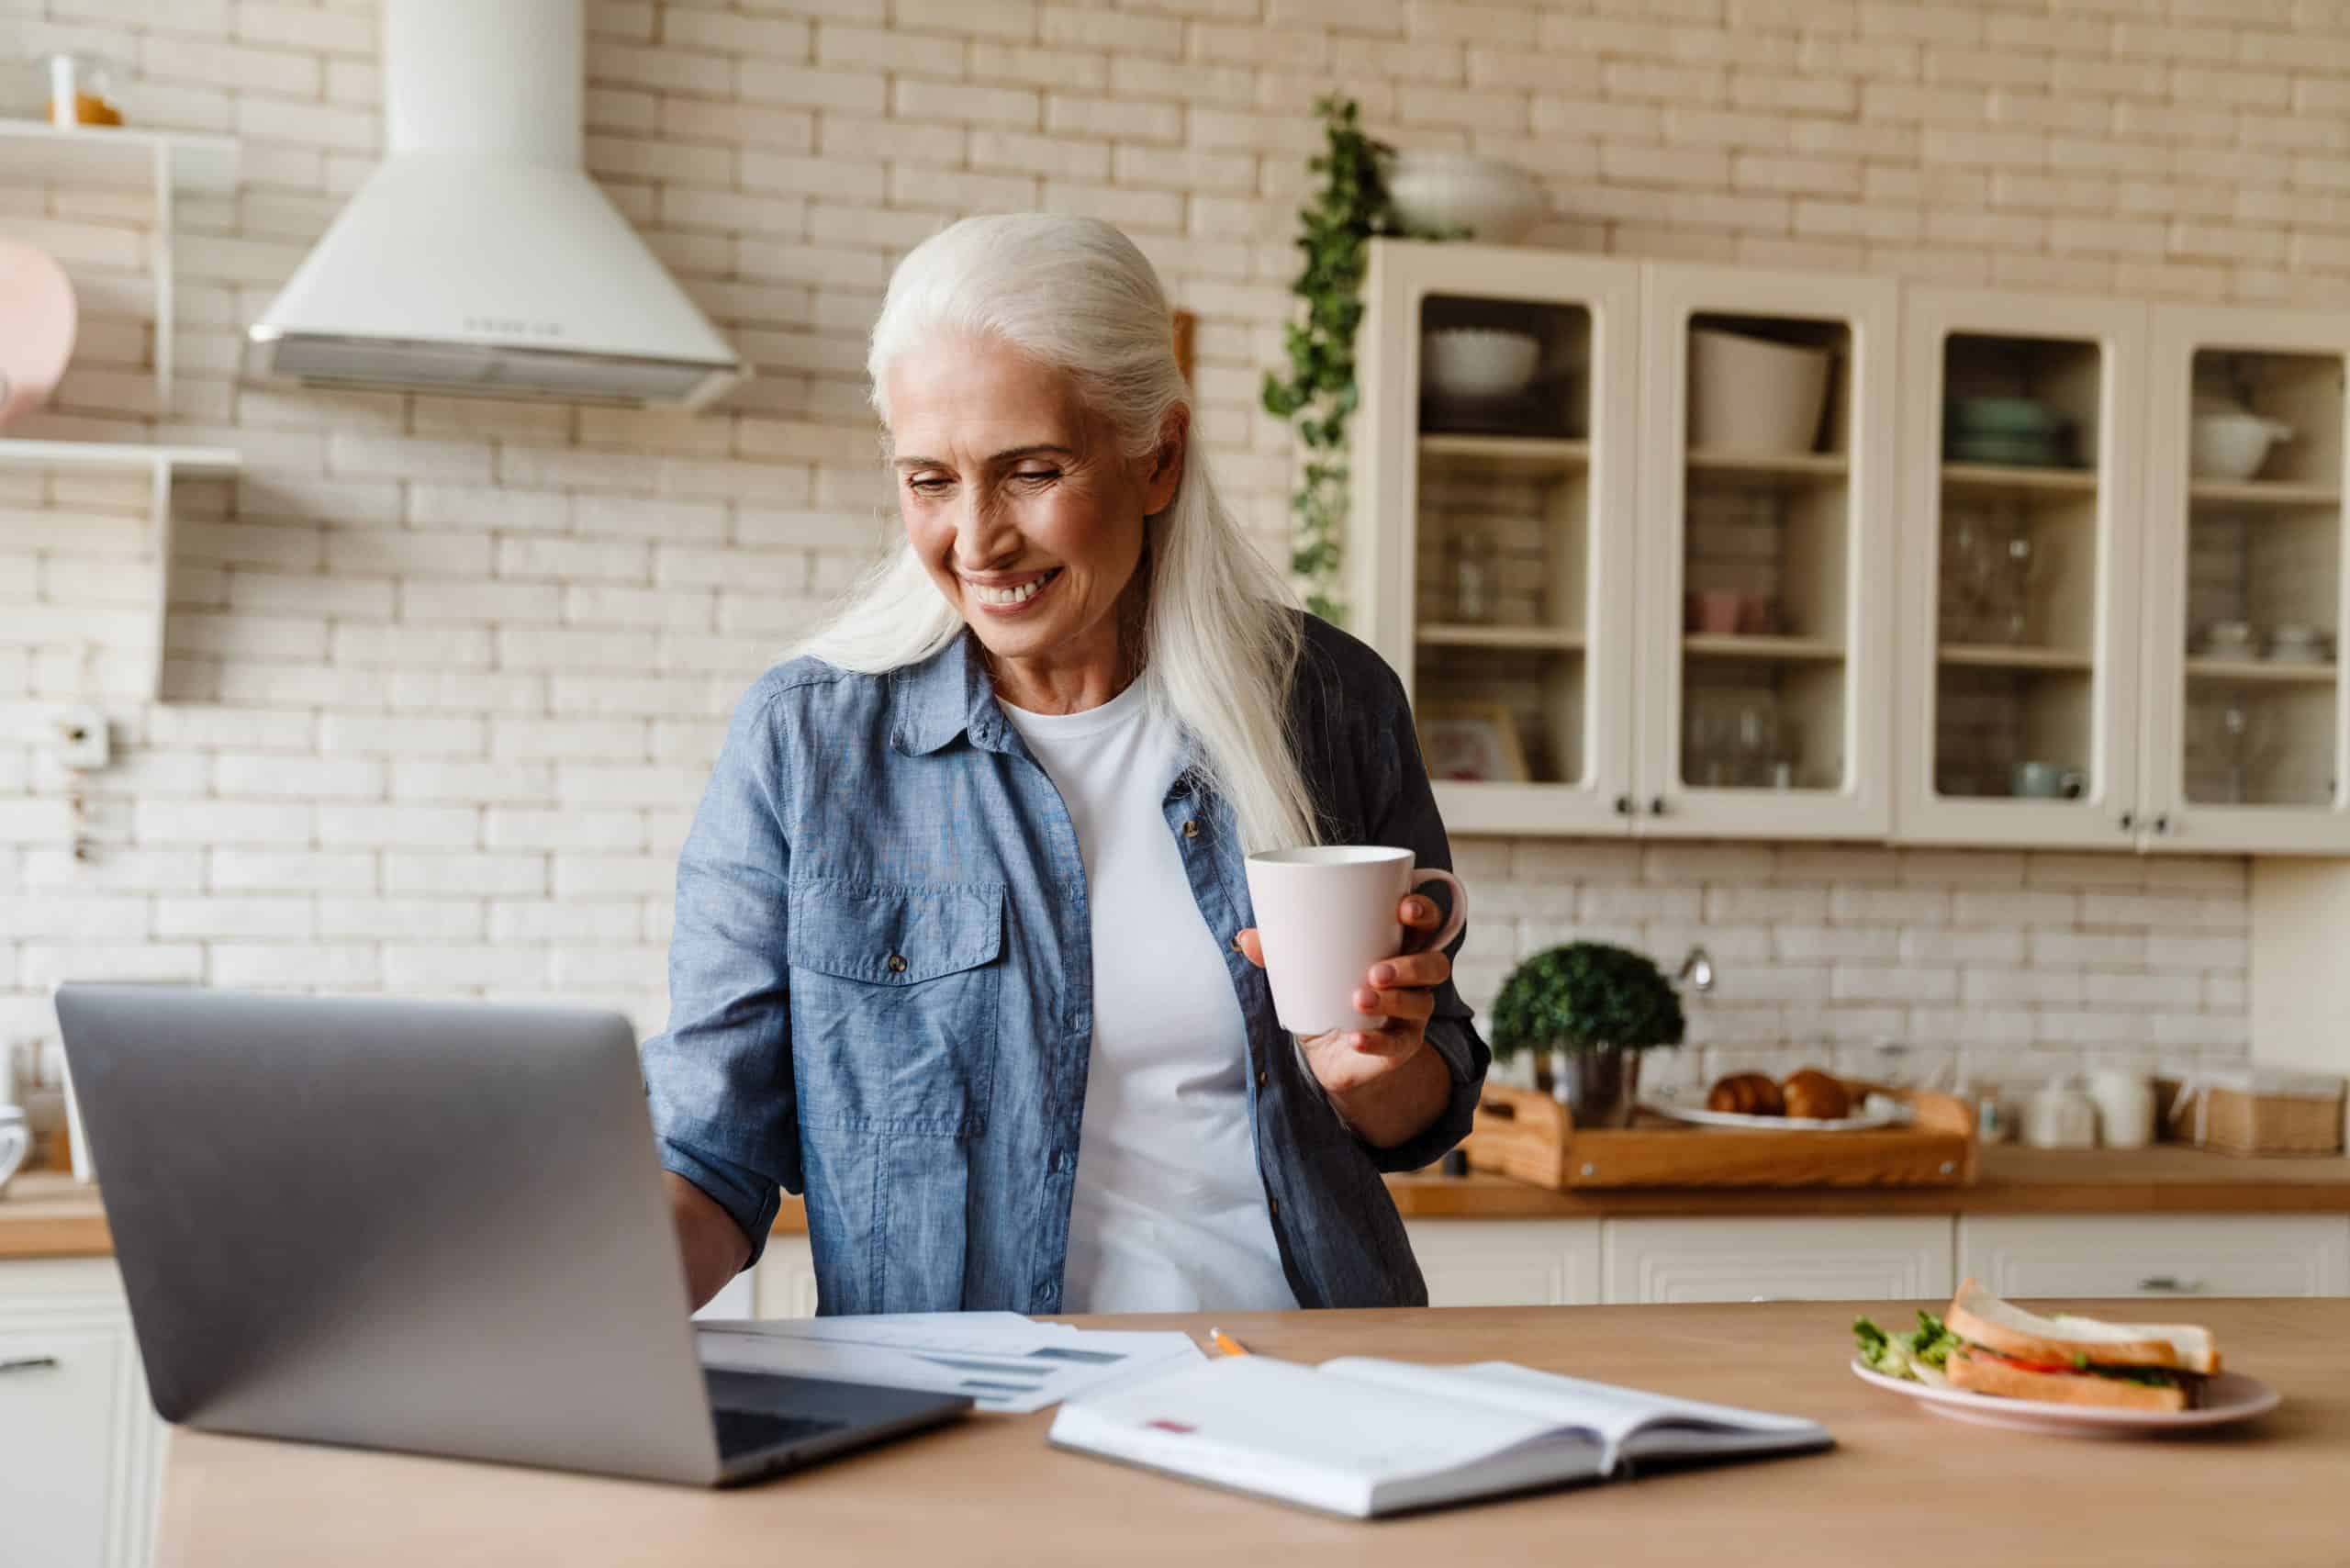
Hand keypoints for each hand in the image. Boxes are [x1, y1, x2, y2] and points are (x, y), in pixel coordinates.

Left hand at [1236, 893, 1452, 1146]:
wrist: (1332, 1056)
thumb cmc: (1326, 996)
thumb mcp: (1305, 972)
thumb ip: (1279, 953)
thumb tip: (1247, 937)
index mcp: (1396, 946)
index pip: (1426, 922)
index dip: (1423, 912)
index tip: (1404, 908)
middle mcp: (1414, 979)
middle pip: (1435, 964)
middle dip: (1411, 965)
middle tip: (1375, 971)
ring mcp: (1413, 1014)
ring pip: (1420, 1003)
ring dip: (1394, 1001)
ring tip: (1360, 999)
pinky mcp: (1403, 1046)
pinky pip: (1399, 1045)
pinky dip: (1376, 1042)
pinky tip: (1355, 1039)